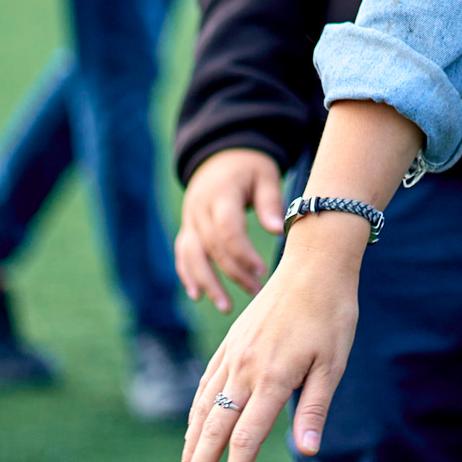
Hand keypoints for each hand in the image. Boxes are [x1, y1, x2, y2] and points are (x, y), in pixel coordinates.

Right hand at [174, 149, 284, 312]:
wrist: (221, 155)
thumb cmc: (250, 167)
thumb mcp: (265, 175)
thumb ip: (271, 201)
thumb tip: (279, 231)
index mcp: (221, 193)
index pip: (227, 229)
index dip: (243, 252)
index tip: (262, 270)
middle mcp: (200, 208)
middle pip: (213, 247)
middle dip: (233, 273)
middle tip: (256, 292)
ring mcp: (190, 219)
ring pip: (193, 255)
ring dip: (208, 283)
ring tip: (226, 306)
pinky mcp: (187, 228)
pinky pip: (183, 254)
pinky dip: (188, 274)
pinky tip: (197, 295)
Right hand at [179, 221, 361, 461]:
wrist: (314, 265)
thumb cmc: (332, 315)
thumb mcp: (333, 363)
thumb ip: (314, 408)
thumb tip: (307, 451)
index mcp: (272, 376)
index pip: (246, 437)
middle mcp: (244, 367)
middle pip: (214, 428)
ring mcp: (233, 354)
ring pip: (204, 406)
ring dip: (192, 442)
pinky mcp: (229, 343)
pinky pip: (206, 384)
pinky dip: (197, 411)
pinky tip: (194, 429)